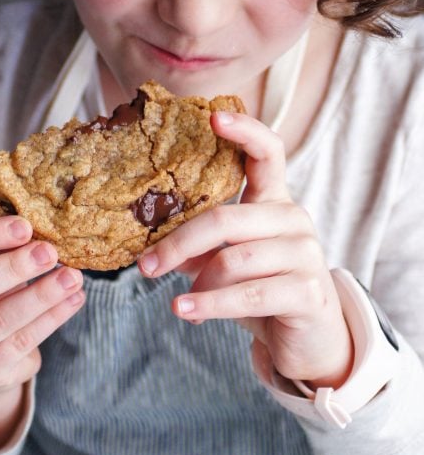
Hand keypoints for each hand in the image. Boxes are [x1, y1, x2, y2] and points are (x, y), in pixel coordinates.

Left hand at [138, 111, 352, 389]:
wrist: (309, 337)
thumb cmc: (263, 289)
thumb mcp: (227, 262)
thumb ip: (199, 246)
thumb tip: (149, 246)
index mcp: (273, 201)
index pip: (267, 152)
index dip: (244, 131)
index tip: (213, 117)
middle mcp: (293, 219)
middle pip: (226, 218)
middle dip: (178, 242)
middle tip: (144, 265)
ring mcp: (305, 254)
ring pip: (233, 260)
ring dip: (198, 283)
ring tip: (178, 302)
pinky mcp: (309, 291)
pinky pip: (249, 294)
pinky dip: (211, 305)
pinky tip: (186, 310)